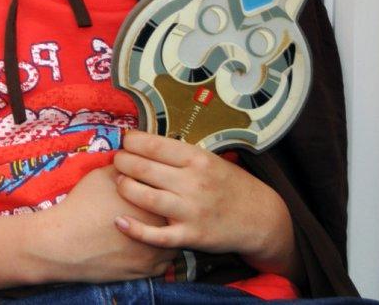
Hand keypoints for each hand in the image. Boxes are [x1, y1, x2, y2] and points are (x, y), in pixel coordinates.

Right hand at [43, 164, 177, 282]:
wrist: (65, 243)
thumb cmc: (82, 205)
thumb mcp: (102, 175)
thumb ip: (126, 167)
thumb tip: (135, 159)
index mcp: (154, 198)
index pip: (167, 188)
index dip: (158, 184)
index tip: (150, 183)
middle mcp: (162, 227)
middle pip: (174, 214)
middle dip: (165, 208)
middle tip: (150, 204)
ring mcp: (158, 252)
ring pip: (172, 238)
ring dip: (165, 232)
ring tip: (149, 224)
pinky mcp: (150, 271)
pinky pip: (163, 260)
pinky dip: (156, 252)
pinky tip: (143, 244)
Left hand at [111, 130, 295, 272]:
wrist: (261, 218)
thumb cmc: (230, 185)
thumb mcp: (211, 160)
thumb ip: (180, 154)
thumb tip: (143, 141)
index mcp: (197, 159)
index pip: (152, 145)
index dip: (131, 142)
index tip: (125, 142)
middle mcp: (193, 183)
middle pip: (143, 168)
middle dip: (122, 162)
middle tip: (117, 161)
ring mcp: (191, 211)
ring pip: (144, 198)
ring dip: (124, 188)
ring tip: (119, 183)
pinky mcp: (191, 236)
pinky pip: (156, 236)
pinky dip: (135, 229)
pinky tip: (119, 221)